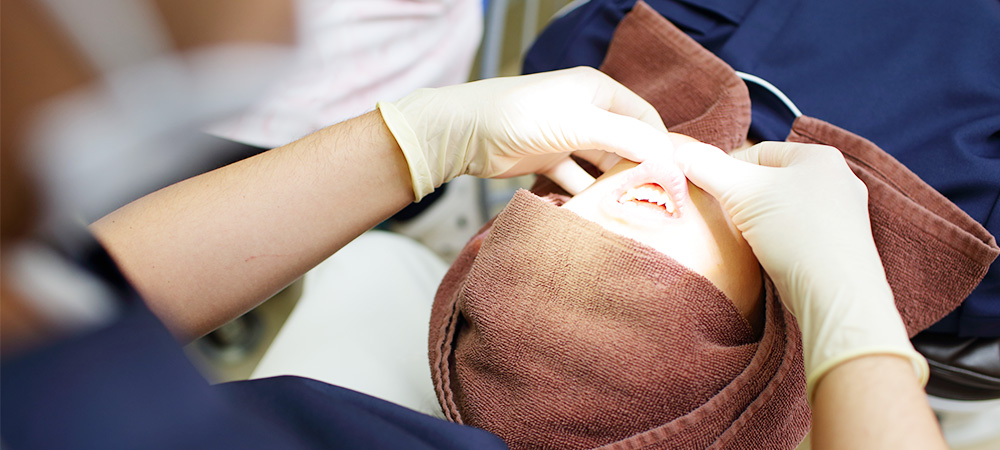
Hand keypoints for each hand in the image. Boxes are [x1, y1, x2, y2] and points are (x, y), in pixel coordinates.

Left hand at [377, 67, 675, 199]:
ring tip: (629, 213)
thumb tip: (667, 156)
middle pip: (625, 145)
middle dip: (638, 171)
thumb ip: (625, 138)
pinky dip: (585, 195)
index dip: (661, 147)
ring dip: (612, 187)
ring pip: (601, 166)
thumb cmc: (522, 115)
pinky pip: (577, 180)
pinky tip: (595, 213)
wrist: (465, 132)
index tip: (673, 179)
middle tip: (654, 203)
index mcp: (599, 92)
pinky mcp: (549, 160)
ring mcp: (567, 137)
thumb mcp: (580, 123)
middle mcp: (587, 112)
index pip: (644, 119)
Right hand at [673, 142, 927, 397]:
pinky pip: (798, 233)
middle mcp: (838, 180)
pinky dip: (779, 241)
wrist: (836, 295)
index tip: (708, 195)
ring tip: (746, 239)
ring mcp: (844, 216)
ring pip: (784, 208)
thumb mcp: (741, 191)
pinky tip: (768, 255)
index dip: (726, 171)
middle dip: (743, 198)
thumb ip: (708, 168)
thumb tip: (682, 153)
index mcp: (820, 156)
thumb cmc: (794, 232)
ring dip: (760, 221)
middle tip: (724, 218)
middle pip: (772, 181)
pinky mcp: (841, 247)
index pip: (758, 153)